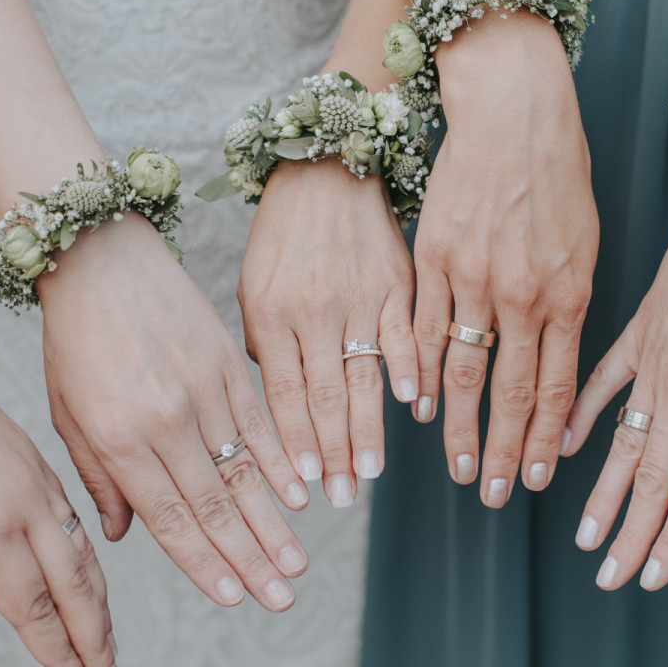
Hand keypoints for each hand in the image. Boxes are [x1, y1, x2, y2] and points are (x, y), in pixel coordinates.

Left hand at [0, 384, 118, 666]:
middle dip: (95, 637)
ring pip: (84, 553)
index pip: (34, 607)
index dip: (57, 653)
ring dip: (99, 603)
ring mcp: (39, 482)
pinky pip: (77, 522)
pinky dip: (89, 563)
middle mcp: (27, 505)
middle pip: (75, 585)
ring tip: (107, 643)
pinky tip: (89, 584)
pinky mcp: (40, 465)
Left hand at [38, 217, 309, 611]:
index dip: (204, 564)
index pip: (169, 519)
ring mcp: (200, 393)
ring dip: (274, 524)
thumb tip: (123, 535)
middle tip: (281, 601)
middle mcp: (164, 423)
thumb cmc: (75, 339)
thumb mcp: (68, 414)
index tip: (233, 598)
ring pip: (244, 473)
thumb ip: (98, 477)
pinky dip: (282, 463)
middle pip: (214, 507)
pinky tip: (302, 496)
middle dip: (250, 561)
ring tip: (297, 565)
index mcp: (118, 441)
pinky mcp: (225, 365)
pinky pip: (259, 424)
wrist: (100, 258)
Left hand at [238, 158, 417, 506]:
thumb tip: (278, 409)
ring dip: (369, 428)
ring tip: (373, 470)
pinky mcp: (395, 280)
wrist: (324, 169)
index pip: (284, 393)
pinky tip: (415, 405)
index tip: (306, 487)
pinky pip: (404, 333)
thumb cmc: (280, 237)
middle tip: (343, 496)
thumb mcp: (252, 287)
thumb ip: (263, 347)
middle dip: (334, 452)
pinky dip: (410, 369)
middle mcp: (313, 308)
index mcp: (271, 312)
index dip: (296, 444)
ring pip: (364, 374)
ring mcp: (357, 295)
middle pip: (325, 394)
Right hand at [416, 11, 597, 506]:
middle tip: (496, 496)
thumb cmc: (557, 170)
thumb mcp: (585, 242)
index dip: (547, 439)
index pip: (558, 386)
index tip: (539, 478)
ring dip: (460, 428)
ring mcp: (474, 277)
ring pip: (465, 371)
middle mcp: (523, 294)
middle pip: (513, 393)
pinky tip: (419, 407)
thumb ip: (571, 304)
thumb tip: (561, 358)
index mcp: (569, 293)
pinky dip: (421, 372)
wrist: (513, 109)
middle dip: (505, 452)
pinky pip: (423, 328)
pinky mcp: (433, 257)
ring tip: (459, 468)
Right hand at [565, 157, 667, 590]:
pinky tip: (567, 449)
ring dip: (604, 493)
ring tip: (585, 534)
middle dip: (629, 535)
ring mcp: (653, 360)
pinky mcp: (639, 331)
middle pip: (653, 479)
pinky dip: (585, 417)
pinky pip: (604, 383)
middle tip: (607, 578)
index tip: (651, 578)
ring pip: (624, 442)